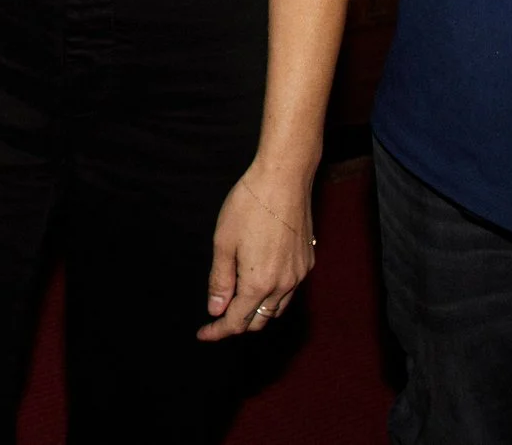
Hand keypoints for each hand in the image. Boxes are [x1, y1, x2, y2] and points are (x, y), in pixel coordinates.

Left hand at [201, 170, 316, 339]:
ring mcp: (299, 274)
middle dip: (237, 323)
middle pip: (259, 320)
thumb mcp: (224, 242)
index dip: (218, 330)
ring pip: (276, 308)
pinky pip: (290, 290)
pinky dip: (273, 295)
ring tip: (237, 301)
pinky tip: (259, 279)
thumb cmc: (249, 205)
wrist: (284, 178)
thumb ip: (220, 280)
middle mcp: (283, 285)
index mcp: (259, 283)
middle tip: (217, 316)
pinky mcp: (307, 262)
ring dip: (256, 311)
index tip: (203, 334)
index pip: (237, 321)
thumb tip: (216, 309)